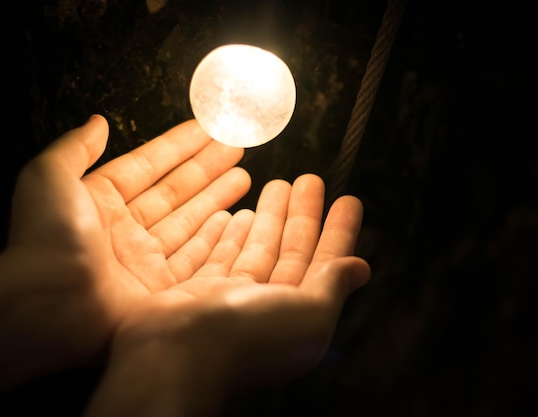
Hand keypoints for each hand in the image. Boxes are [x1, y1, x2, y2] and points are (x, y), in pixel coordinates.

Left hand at [0, 115, 249, 398]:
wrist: (48, 304)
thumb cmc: (46, 239)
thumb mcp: (49, 177)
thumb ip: (76, 147)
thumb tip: (98, 121)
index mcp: (99, 201)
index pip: (149, 166)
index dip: (178, 146)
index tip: (206, 129)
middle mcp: (125, 230)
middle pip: (176, 191)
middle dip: (207, 169)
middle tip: (236, 148)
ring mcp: (144, 260)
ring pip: (191, 221)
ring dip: (218, 198)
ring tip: (244, 176)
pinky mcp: (160, 289)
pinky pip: (196, 256)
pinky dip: (217, 237)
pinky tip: (236, 219)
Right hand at [83, 174, 370, 416]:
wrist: (177, 356)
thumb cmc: (249, 337)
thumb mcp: (309, 314)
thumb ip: (333, 287)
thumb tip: (360, 268)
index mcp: (300, 315)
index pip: (326, 263)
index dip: (339, 232)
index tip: (348, 200)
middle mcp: (269, 308)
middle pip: (291, 250)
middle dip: (303, 215)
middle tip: (310, 180)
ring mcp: (233, 299)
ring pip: (257, 249)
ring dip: (270, 217)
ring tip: (277, 184)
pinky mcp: (200, 292)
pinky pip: (222, 256)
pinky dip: (232, 235)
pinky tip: (238, 212)